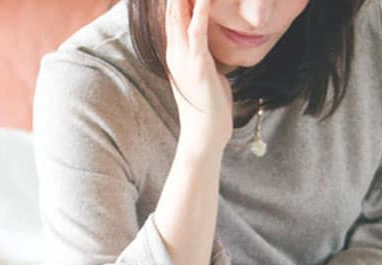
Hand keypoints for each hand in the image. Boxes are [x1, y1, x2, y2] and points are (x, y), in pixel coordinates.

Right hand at [165, 0, 232, 153]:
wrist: (205, 135)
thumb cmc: (209, 106)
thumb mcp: (206, 73)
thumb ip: (203, 54)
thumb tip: (208, 44)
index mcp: (176, 52)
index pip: (173, 13)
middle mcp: (175, 52)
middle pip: (172, 9)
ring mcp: (183, 58)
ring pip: (181, 16)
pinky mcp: (197, 66)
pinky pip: (197, 32)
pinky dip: (200, 12)